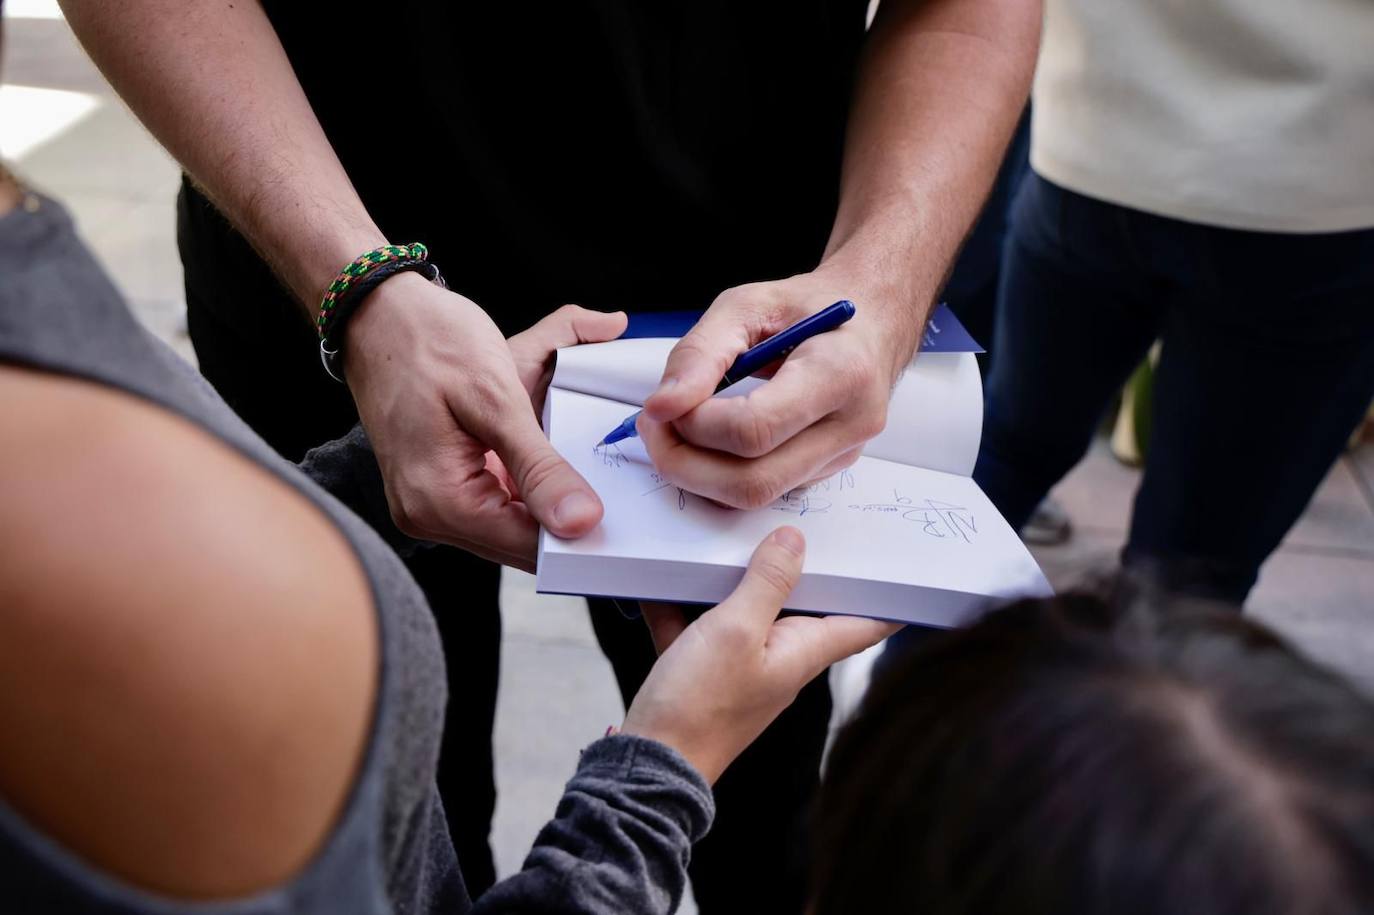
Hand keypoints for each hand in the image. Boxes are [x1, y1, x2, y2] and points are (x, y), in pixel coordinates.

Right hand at [344, 273, 626, 569]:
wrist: (376, 311)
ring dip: (547, 486)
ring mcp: (429, 502)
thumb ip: (540, 467)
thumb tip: (581, 523)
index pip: (527, 547)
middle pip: (522, 539)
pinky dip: (526, 472)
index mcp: (439, 500)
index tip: (626, 512)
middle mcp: (428, 513)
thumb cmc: (427, 341)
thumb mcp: (496, 399)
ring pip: (513, 518)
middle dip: (567, 506)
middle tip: (614, 474)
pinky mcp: (437, 484)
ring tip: (575, 443)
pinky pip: (496, 495)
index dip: (580, 534)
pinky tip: (545, 440)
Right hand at [621, 527, 898, 782]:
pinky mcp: (703, 670)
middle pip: (804, 606)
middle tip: (810, 524)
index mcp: (803, 652)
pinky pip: (700, 627)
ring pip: (748, 611)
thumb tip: (794, 540)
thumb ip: (767, 582)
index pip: (864, 624)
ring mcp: (741, 665)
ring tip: (731, 539)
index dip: (887, 598)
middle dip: (806, 568)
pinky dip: (684, 606)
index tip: (905, 570)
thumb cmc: (701, 705)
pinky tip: (660, 584)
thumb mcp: (736, 630)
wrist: (651, 763)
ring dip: (737, 581)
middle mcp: (780, 659)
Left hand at [637, 269, 922, 508]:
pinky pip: (763, 490)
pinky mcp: (828, 472)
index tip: (665, 404)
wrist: (869, 321)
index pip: (755, 429)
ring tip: (676, 431)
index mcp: (840, 374)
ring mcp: (843, 456)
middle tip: (655, 428)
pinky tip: (709, 439)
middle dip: (685, 463)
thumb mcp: (746, 305)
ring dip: (698, 473)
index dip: (695, 425)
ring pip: (755, 496)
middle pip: (753, 481)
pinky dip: (721, 472)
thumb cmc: (808, 307)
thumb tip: (661, 407)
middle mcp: (850, 426)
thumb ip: (699, 354)